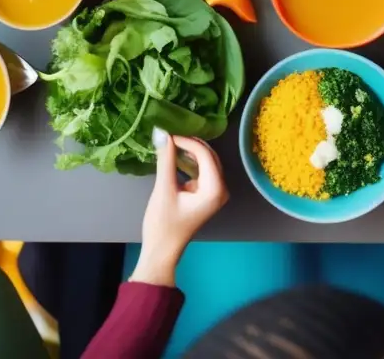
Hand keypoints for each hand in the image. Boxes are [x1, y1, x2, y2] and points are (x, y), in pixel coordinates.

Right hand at [132, 130, 227, 285]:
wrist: (161, 251)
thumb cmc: (163, 225)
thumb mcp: (164, 189)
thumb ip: (166, 159)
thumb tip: (162, 132)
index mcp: (215, 189)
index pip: (205, 154)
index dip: (187, 141)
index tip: (168, 134)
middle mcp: (221, 189)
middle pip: (209, 156)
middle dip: (190, 143)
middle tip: (169, 135)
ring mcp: (216, 192)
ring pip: (206, 161)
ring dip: (190, 151)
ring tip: (171, 142)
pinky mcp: (207, 194)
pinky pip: (202, 170)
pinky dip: (190, 161)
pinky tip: (176, 156)